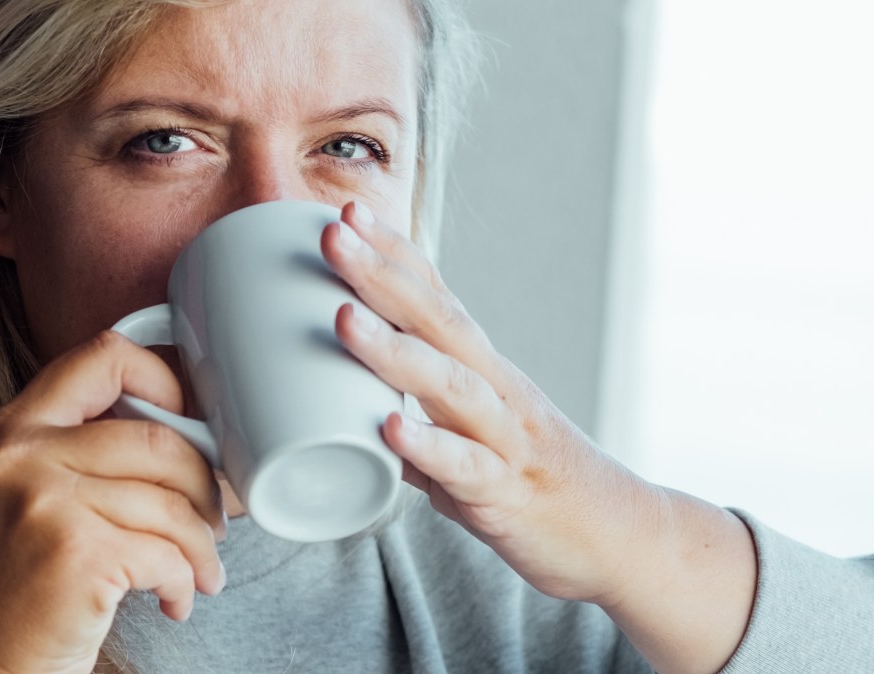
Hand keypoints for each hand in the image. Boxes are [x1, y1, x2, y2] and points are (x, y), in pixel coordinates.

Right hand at [0, 331, 226, 673]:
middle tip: (212, 518)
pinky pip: (168, 555)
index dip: (164, 380)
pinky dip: (186, 582)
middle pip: (159, 438)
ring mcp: (48, 505)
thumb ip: (84, 450)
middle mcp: (24, 456)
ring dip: (202, 545)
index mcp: (15, 429)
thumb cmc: (14, 587)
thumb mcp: (26, 493)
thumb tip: (191, 433)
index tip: (189, 423)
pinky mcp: (77, 557)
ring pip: (172, 504)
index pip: (103, 356)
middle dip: (204, 484)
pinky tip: (175, 599)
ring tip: (202, 570)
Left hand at [320, 201, 645, 600]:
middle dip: (382, 274)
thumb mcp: (468, 445)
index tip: (347, 210)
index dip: (394, 253)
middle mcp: (496, 390)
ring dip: (394, 348)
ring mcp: (505, 438)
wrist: (621, 536)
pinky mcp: (509, 491)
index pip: (436, 296)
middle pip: (437, 320)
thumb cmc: (533, 483)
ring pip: (450, 383)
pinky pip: (467, 467)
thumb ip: (415, 432)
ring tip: (343, 318)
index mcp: (482, 371)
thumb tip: (359, 424)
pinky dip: (429, 447)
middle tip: (334, 232)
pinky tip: (391, 428)